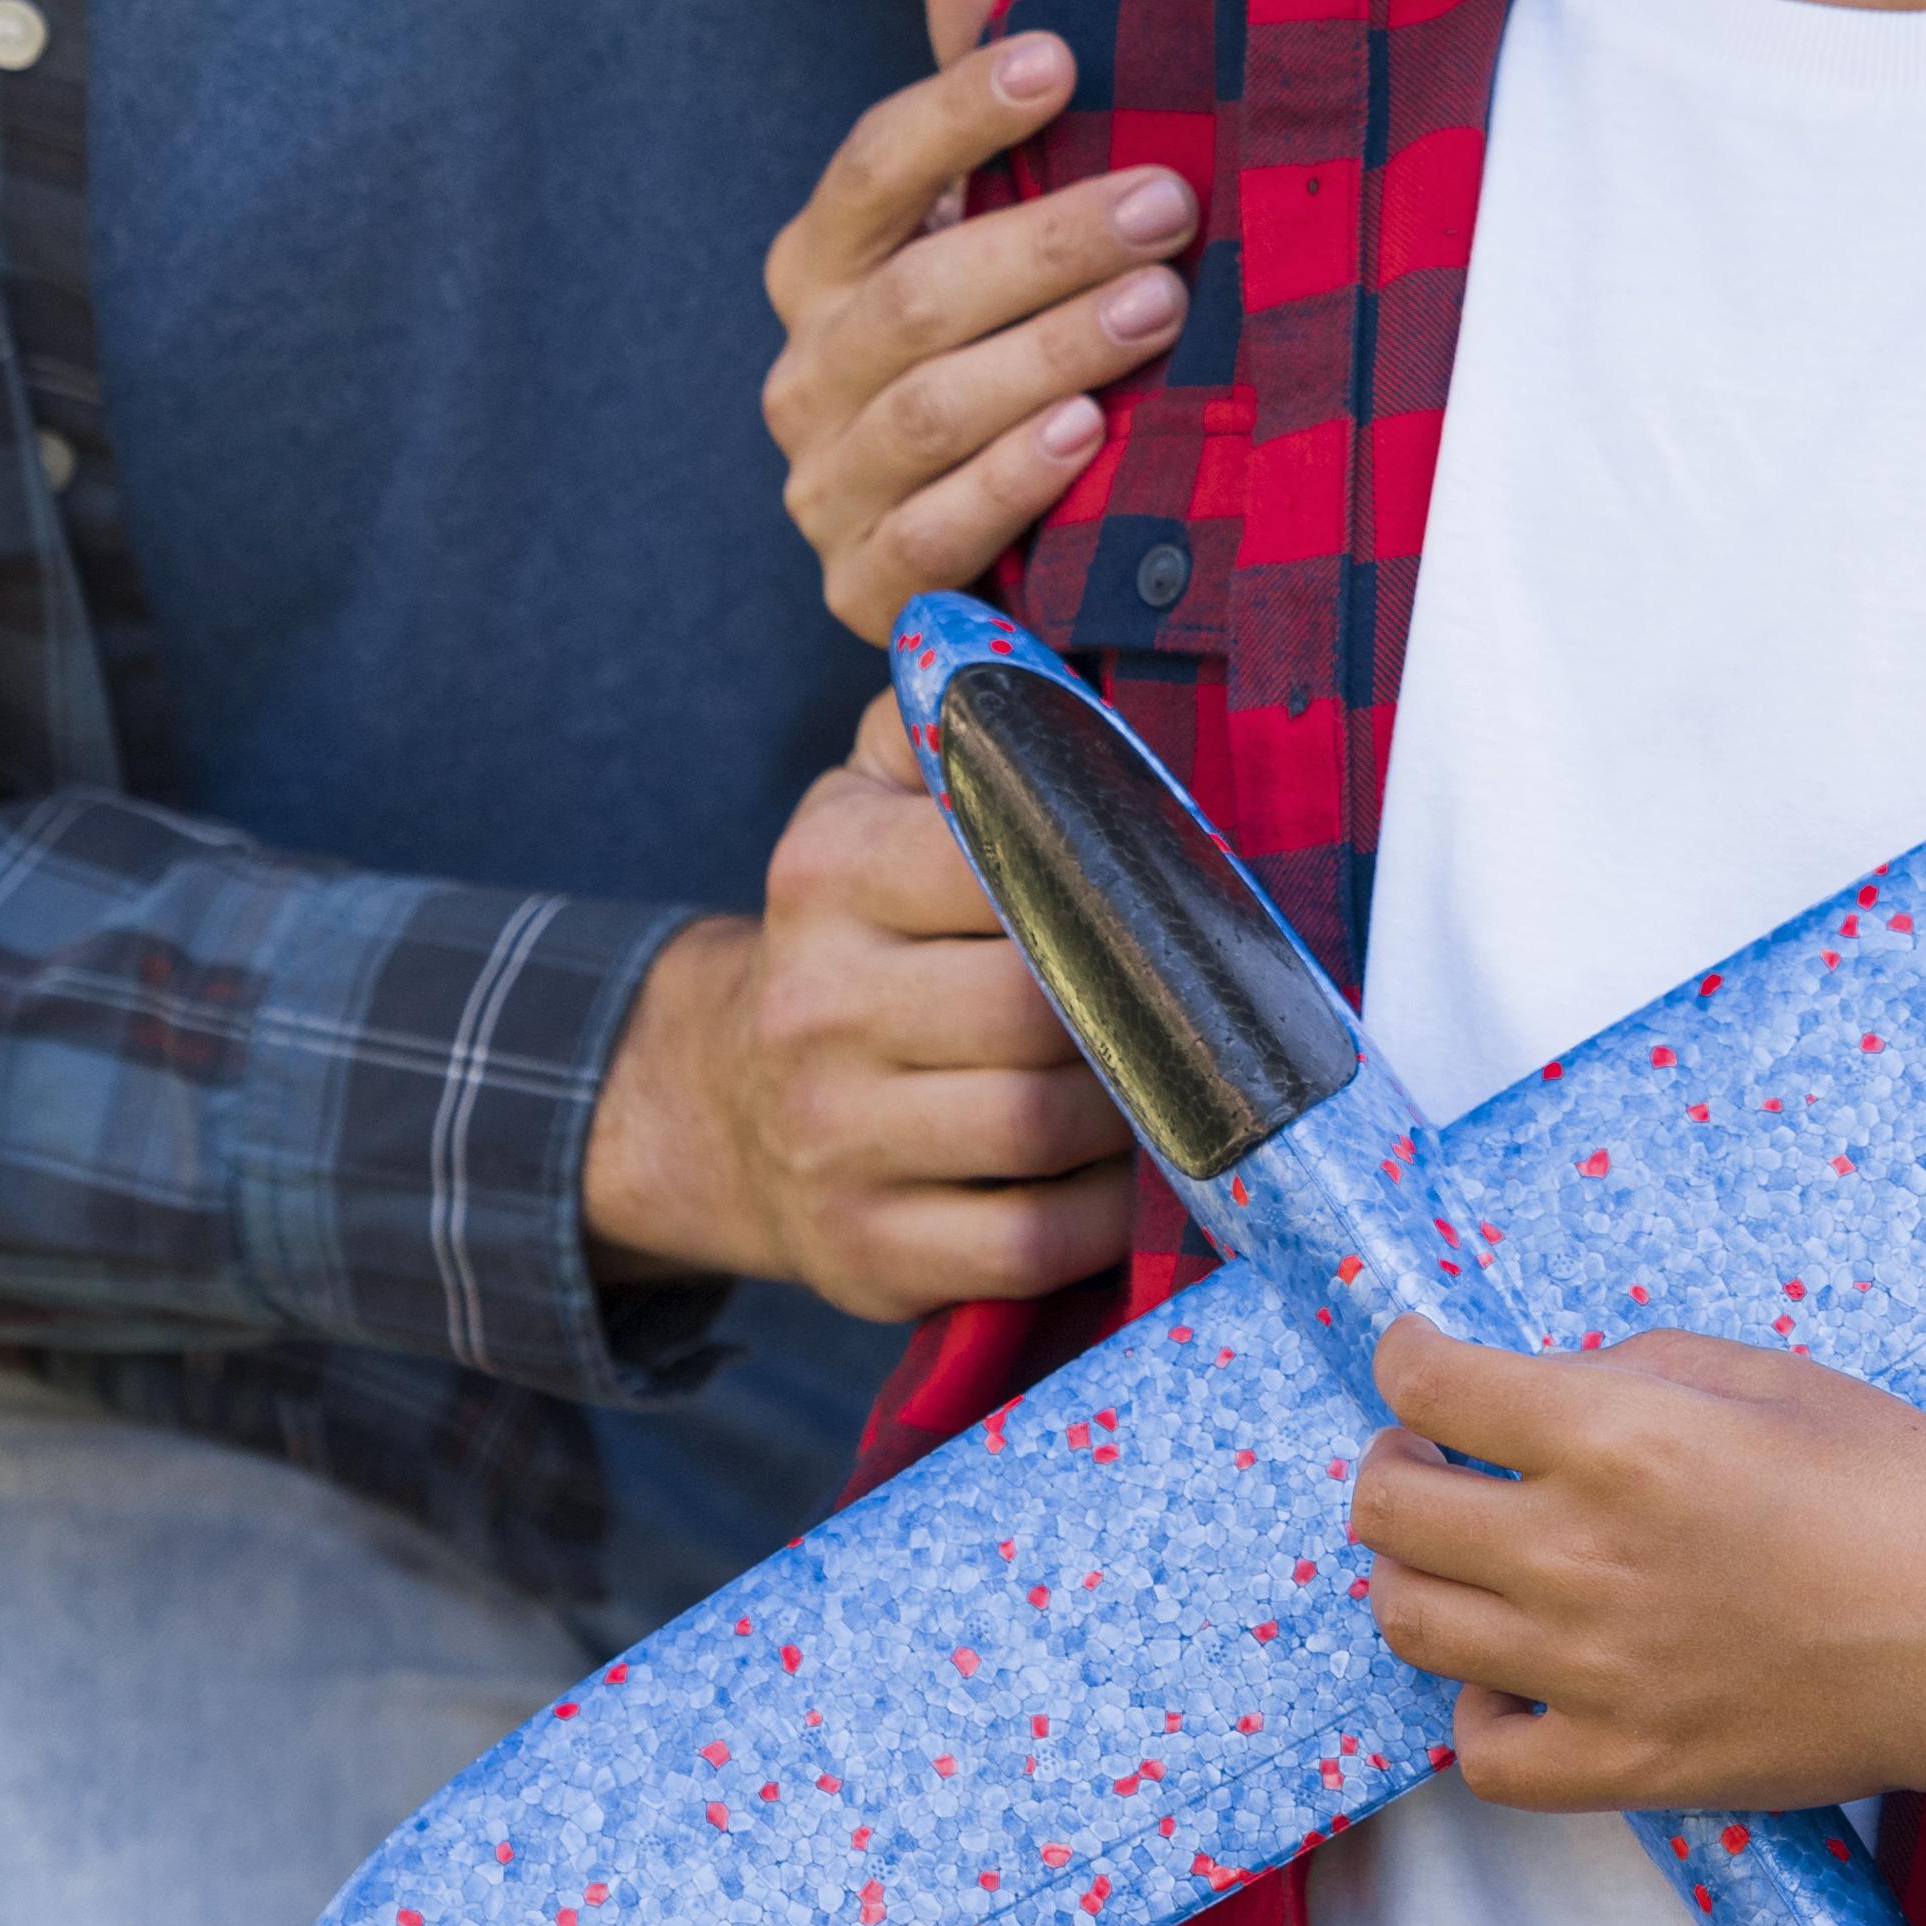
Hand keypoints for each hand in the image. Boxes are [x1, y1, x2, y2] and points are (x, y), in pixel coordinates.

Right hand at [581, 692, 1143, 1316]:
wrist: (720, 1107)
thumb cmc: (851, 936)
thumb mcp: (865, 802)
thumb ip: (952, 720)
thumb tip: (1055, 670)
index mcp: (827, 874)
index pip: (1003, 859)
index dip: (1110, 874)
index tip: (1180, 884)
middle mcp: (814, 1007)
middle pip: (1036, 1007)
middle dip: (1137, 1006)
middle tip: (1205, 998)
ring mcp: (834, 1142)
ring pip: (1040, 1127)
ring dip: (1137, 1109)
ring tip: (1176, 1077)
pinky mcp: (868, 1254)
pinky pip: (1029, 1244)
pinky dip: (1108, 1216)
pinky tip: (1137, 1175)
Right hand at [762, 0, 1200, 640]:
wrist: (987, 543)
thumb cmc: (997, 332)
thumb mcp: (989, 203)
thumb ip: (977, 68)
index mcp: (825, 259)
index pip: (873, 167)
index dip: (959, 110)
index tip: (1061, 61)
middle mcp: (806, 367)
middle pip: (915, 294)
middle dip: (1047, 243)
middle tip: (1171, 202)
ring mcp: (826, 483)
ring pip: (925, 408)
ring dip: (1046, 350)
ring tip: (1158, 305)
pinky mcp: (865, 588)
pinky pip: (927, 535)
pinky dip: (1005, 485)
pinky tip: (1083, 437)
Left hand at [1346, 1323, 1925, 1844]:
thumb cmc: (1903, 1487)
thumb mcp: (1772, 1376)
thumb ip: (1636, 1370)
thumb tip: (1546, 1393)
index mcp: (1625, 1437)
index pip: (1432, 1385)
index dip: (1405, 1357)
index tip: (1419, 1358)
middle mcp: (1587, 1556)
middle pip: (1389, 1511)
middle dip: (1393, 1463)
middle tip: (1433, 1453)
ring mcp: (1598, 1675)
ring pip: (1412, 1624)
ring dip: (1416, 1574)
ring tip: (1465, 1554)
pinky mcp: (1629, 1768)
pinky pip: (1483, 1757)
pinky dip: (1476, 1712)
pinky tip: (1516, 1674)